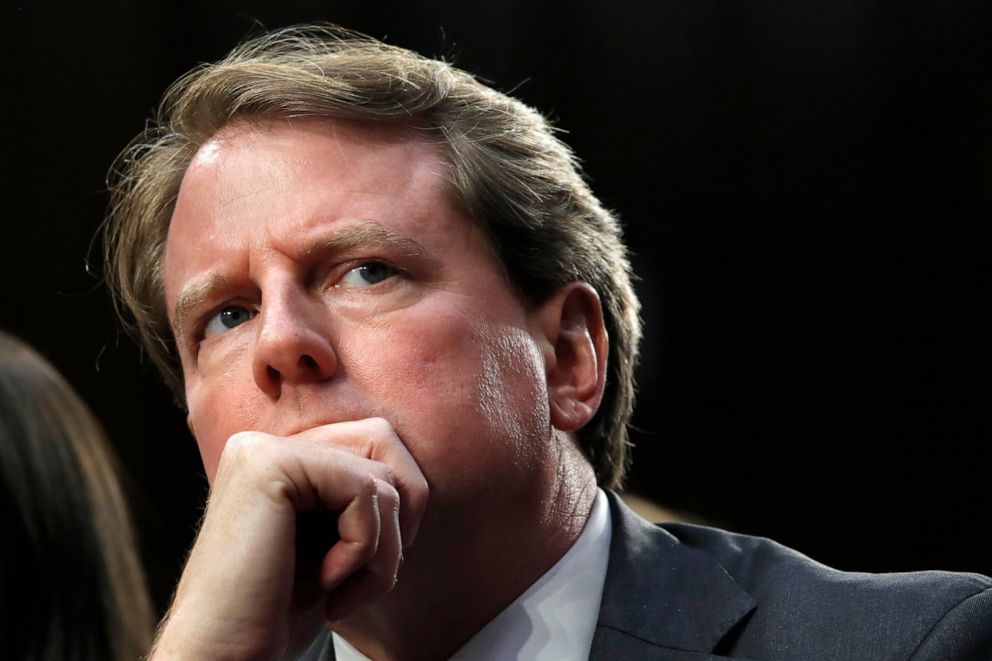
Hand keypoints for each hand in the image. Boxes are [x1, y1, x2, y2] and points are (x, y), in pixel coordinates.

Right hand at [149, 418, 428, 659]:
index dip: (398, 513)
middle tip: (364, 583)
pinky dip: (363, 547)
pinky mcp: (270, 464)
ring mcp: (264, 450)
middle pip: (384, 454)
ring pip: (380, 480)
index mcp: (281, 460)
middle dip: (395, 528)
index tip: (372, 569)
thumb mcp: (335, 543)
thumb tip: (414, 474)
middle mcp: (266, 445)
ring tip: (341, 594)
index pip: (376, 449)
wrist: (225, 656)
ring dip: (381, 552)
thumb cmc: (280, 612)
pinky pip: (362, 490)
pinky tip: (326, 583)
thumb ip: (363, 500)